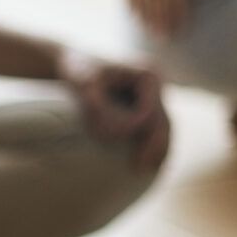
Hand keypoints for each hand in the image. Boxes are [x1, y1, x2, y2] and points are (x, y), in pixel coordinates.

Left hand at [58, 48, 171, 175]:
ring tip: (145, 172)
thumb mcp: (85, 83)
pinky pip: (152, 133)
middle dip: (155, 147)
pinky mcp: (144, 110)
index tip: (113, 139)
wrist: (74, 63)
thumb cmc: (79, 69)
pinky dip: (150, 148)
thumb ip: (100, 106)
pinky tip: (144, 166)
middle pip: (163, 122)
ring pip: (162, 130)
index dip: (137, 128)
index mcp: (148, 74)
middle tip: (140, 169)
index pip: (151, 110)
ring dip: (157, 152)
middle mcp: (156, 87)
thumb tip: (122, 132)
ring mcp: (152, 99)